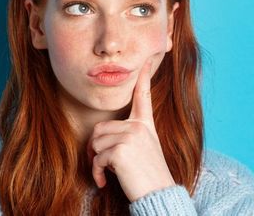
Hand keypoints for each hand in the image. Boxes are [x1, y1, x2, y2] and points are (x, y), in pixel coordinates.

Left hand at [89, 57, 175, 201]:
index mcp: (145, 125)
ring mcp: (131, 136)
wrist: (158, 195)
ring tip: (109, 173)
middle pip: (100, 128)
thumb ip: (126, 137)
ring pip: (95, 143)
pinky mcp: (121, 150)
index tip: (146, 59)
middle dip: (96, 149)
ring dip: (96, 162)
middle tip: (105, 165)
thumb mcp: (142, 151)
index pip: (143, 96)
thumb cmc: (148, 177)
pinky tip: (106, 182)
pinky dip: (96, 173)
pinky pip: (96, 158)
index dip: (144, 77)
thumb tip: (96, 140)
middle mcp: (139, 126)